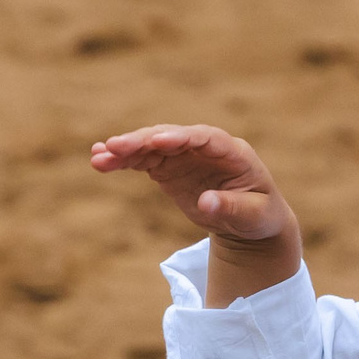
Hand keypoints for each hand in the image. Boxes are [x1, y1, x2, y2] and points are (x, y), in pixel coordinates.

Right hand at [91, 122, 301, 306]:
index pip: (206, 138)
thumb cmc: (260, 216)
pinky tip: (101, 161)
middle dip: (143, 140)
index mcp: (233, 153)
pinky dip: (124, 160)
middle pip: (172, 136)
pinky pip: (144, 159)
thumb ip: (232, 208)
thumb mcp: (255, 216)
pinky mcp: (170, 167)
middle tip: (114, 146)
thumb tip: (206, 203)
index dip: (181, 137)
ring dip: (126, 149)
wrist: (250, 222)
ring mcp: (185, 155)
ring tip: (98, 156)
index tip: (157, 140)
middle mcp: (206, 148)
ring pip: (152, 145)